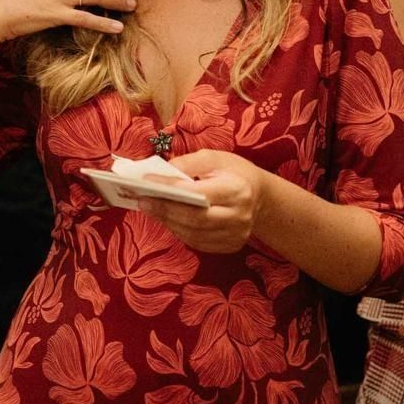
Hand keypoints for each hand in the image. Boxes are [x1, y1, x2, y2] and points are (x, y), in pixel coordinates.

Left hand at [139, 150, 264, 253]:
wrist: (260, 196)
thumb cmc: (234, 172)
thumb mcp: (216, 158)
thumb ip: (188, 163)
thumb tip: (162, 173)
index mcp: (238, 189)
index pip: (200, 193)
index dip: (171, 189)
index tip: (147, 182)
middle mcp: (240, 216)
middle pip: (195, 219)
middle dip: (165, 209)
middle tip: (142, 200)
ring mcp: (236, 235)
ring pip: (194, 234)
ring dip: (168, 221)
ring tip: (150, 208)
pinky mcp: (231, 246)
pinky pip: (198, 242)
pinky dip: (179, 231)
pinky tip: (167, 218)